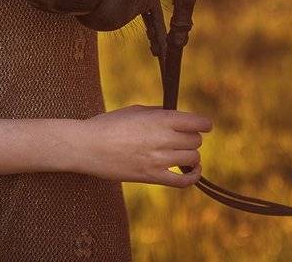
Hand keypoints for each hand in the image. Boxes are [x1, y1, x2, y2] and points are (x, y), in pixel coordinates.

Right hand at [73, 104, 211, 186]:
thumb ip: (159, 113)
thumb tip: (176, 118)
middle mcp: (164, 138)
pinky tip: (192, 170)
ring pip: (192, 158)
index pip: (198, 123)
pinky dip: (193, 176)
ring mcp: (159, 159)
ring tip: (180, 153)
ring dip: (189, 155)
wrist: (88, 146)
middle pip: (196, 141)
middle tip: (180, 138)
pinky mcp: (152, 177)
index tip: (202, 125)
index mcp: (161, 119)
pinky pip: (184, 181)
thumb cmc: (108, 124)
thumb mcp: (135, 110)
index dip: (203, 124)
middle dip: (191, 139)